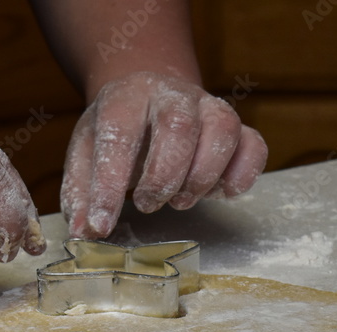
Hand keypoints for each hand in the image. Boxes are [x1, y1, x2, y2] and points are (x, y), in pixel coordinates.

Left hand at [62, 72, 267, 238]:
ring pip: (223, 130)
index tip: (102, 224)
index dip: (109, 185)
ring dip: (202, 176)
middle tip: (148, 204)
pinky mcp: (240, 129)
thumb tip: (85, 232)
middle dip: (164, 176)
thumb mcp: (88, 154)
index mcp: (128, 96)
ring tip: (181, 200)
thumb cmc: (120, 133)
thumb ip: (82, 192)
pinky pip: (254, 146)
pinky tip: (222, 193)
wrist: (153, 101)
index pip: (118, 134)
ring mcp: (212, 108)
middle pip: (179, 124)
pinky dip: (242, 176)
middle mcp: (174, 94)